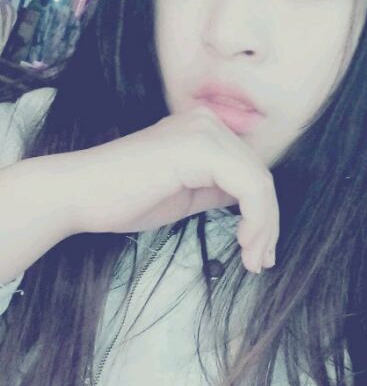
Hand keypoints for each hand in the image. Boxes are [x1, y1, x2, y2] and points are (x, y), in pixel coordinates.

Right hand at [68, 107, 278, 273]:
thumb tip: (250, 204)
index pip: (249, 171)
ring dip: (264, 228)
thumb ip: (216, 191)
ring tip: (255, 261)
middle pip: (260, 176)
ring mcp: (203, 132)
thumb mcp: (185, 195)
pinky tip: (245, 245)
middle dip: (267, 225)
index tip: (259, 252)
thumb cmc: (122, 199)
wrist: (80, 195)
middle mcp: (206, 122)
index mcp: (202, 130)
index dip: (263, 214)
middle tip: (261, 263)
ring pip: (260, 182)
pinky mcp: (200, 149)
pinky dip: (256, 220)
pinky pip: (249, 187)